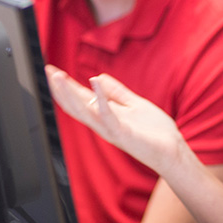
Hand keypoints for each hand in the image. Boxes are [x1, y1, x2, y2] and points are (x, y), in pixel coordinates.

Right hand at [46, 65, 188, 175]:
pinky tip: (94, 82)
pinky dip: (101, 98)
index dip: (65, 86)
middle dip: (60, 88)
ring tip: (59, 76)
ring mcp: (112, 130)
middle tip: (48, 71)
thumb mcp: (134, 104)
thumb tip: (97, 77)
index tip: (52, 71)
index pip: (80, 99)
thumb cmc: (155, 131)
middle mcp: (104, 124)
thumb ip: (117, 92)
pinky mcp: (124, 134)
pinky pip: (108, 115)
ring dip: (70, 93)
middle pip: (75, 106)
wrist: (173, 151)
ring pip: (84, 111)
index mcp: (105, 116)